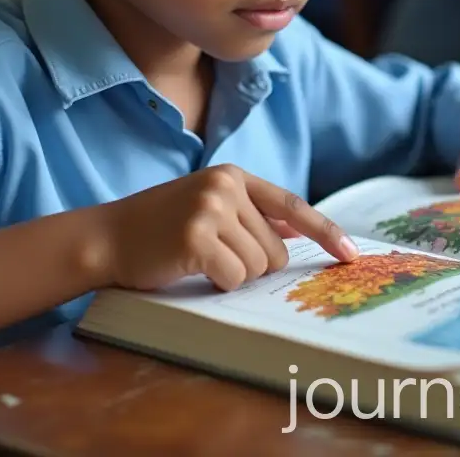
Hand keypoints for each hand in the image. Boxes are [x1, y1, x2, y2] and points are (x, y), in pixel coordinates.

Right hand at [101, 165, 358, 292]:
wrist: (107, 236)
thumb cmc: (161, 228)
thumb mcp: (209, 207)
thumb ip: (251, 215)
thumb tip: (299, 233)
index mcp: (233, 176)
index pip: (292, 205)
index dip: (325, 231)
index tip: (351, 254)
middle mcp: (225, 187)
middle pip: (277, 250)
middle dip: (252, 264)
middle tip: (213, 255)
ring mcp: (210, 210)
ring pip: (258, 267)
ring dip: (233, 275)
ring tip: (198, 259)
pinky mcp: (197, 237)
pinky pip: (234, 278)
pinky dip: (216, 283)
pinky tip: (190, 268)